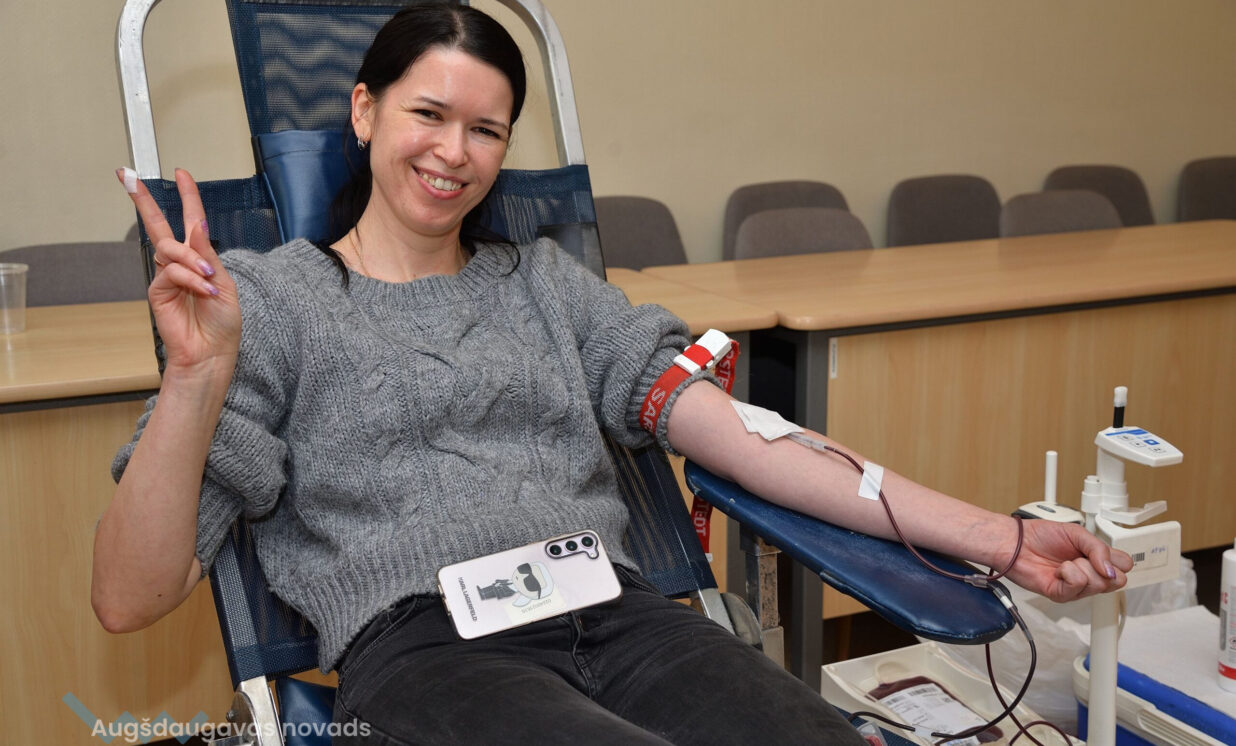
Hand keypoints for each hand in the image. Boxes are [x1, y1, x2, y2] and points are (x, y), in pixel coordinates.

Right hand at [120, 168, 240, 373]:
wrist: (212, 351)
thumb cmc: (222, 321)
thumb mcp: (224, 283)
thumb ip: (208, 254)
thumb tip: (199, 225)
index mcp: (201, 257)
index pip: (191, 221)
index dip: (187, 196)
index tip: (181, 173)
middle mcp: (180, 262)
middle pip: (158, 225)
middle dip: (143, 200)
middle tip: (127, 176)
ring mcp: (166, 275)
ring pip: (170, 249)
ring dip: (192, 262)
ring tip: (209, 283)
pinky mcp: (158, 290)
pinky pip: (172, 272)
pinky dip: (190, 280)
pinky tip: (203, 292)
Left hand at [1002, 519, 1133, 602]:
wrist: (1015, 542)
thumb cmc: (1041, 536)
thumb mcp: (1077, 533)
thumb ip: (1099, 549)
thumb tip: (1111, 570)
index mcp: (1096, 559)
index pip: (1125, 567)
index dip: (1116, 560)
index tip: (1099, 552)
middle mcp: (1089, 574)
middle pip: (1119, 581)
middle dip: (1103, 566)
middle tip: (1084, 557)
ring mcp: (1077, 587)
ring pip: (1100, 584)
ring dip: (1082, 567)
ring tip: (1066, 562)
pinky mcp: (1063, 594)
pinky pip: (1079, 585)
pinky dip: (1069, 573)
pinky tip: (1058, 570)